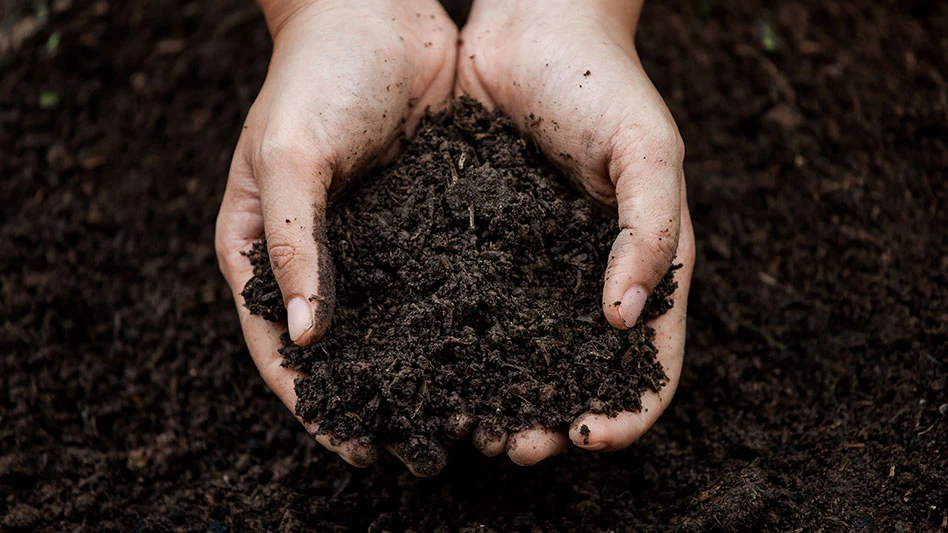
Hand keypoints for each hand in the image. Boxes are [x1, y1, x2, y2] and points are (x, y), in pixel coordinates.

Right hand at [215, 0, 456, 473]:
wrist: (378, 12)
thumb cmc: (315, 76)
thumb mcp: (290, 155)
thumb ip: (293, 243)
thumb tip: (307, 337)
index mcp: (262, 249)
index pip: (278, 346)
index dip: (312, 402)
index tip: (352, 447)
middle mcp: (317, 256)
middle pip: (339, 349)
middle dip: (373, 400)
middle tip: (414, 450)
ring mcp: (370, 243)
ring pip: (392, 324)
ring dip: (421, 371)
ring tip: (460, 417)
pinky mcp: (420, 223)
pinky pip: (435, 283)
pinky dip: (454, 321)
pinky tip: (490, 351)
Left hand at [456, 0, 694, 464]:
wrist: (535, 25)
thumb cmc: (605, 84)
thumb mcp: (649, 152)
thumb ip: (650, 234)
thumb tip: (624, 322)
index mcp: (644, 264)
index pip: (650, 360)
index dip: (628, 409)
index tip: (591, 436)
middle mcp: (587, 276)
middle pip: (578, 371)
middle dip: (553, 418)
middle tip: (516, 447)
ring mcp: (534, 265)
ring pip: (520, 350)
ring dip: (500, 395)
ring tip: (469, 425)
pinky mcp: (482, 244)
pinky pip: (472, 304)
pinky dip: (459, 344)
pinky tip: (431, 366)